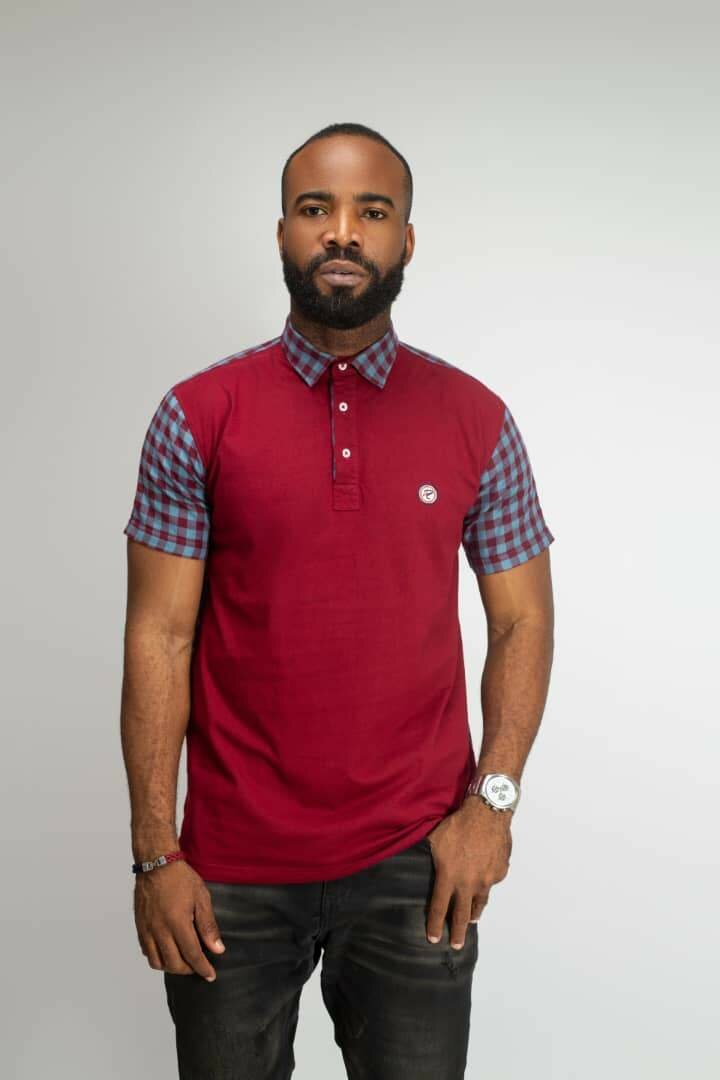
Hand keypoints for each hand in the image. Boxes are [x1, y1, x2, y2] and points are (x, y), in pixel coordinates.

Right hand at [134, 860, 225, 981]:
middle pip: (174, 964)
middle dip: (188, 970)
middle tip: (198, 967)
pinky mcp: (139, 927)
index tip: (210, 976)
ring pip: (157, 962)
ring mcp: (147, 930)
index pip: (192, 955)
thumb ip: (208, 926)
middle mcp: (160, 930)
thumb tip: (217, 949)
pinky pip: (146, 952)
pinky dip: (157, 957)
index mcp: (177, 923)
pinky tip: (167, 951)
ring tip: (183, 961)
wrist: (157, 864)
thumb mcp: (202, 898)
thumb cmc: (181, 878)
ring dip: (171, 967)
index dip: (202, 968)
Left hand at [424, 797, 512, 948]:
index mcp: (449, 877)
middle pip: (462, 915)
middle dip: (458, 932)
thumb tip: (419, 862)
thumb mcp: (435, 840)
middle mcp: (468, 884)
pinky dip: (487, 883)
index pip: (440, 908)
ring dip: (475, 912)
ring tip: (472, 920)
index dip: (435, 925)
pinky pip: (492, 881)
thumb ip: (430, 857)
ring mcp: (487, 880)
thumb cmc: (458, 824)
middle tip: (457, 945)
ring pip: (480, 902)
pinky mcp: (500, 871)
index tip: (434, 939)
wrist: (487, 813)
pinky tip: (484, 878)